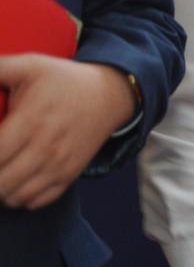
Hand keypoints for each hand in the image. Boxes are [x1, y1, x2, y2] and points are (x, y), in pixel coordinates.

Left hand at [0, 55, 134, 208]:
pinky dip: (20, 198)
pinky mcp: (69, 174)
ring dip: (0, 190)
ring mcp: (59, 164)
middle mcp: (46, 148)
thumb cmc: (64, 80)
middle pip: (1, 182)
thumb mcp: (30, 65)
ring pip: (16, 196)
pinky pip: (38, 201)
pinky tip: (14, 182)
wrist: (110, 95)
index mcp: (31, 122)